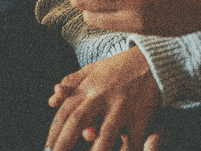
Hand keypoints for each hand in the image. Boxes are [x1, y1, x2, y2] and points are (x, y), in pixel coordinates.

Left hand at [45, 46, 160, 150]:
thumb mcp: (92, 70)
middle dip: (63, 143)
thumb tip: (51, 101)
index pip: (64, 111)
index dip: (54, 133)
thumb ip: (71, 84)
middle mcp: (102, 97)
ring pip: (105, 134)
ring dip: (95, 150)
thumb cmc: (118, 68)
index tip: (47, 150)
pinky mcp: (140, 115)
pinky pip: (132, 140)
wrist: (153, 60)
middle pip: (78, 120)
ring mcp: (122, 107)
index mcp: (88, 87)